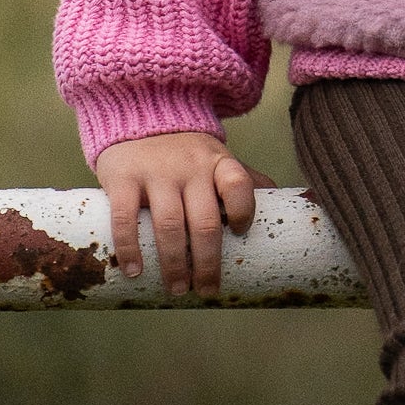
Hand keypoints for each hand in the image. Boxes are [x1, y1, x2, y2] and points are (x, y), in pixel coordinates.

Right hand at [95, 131, 277, 297]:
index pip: (240, 186)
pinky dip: (130, 249)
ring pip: (169, 225)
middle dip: (209, 262)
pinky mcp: (123, 177)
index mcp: (218, 162)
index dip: (244, 212)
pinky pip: (126, 218)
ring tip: (178, 289)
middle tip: (207, 289)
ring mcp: (156, 172)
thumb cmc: (185, 150)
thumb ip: (241, 178)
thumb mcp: (216, 158)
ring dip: (174, 264)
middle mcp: (190, 167)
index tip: (239, 235)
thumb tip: (281, 201)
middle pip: (206, 221)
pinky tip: (135, 271)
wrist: (138, 114)